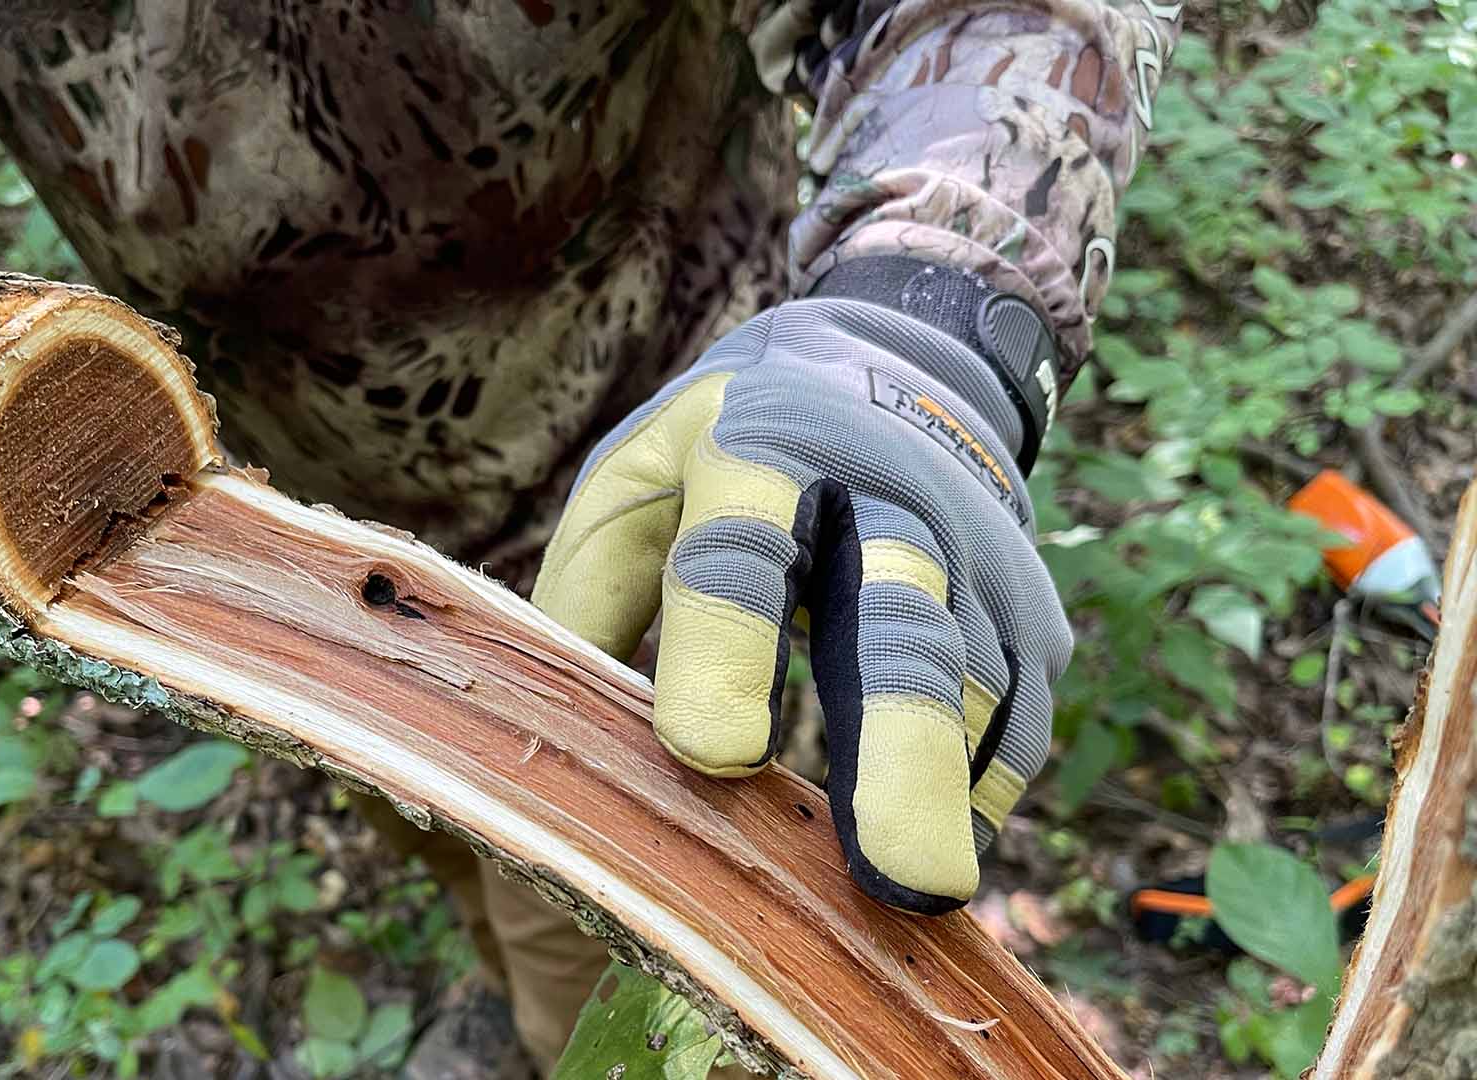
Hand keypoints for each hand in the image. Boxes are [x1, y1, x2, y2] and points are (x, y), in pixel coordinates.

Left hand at [533, 258, 1071, 914]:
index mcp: (762, 446)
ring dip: (944, 802)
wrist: (900, 377)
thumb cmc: (732, 455)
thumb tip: (560, 739)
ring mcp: (979, 562)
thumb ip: (594, 596)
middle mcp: (890, 496)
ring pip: (977, 693)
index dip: (725, 651)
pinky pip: (1013, 733)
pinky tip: (922, 860)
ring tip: (904, 904)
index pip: (741, 552)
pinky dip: (971, 804)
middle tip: (898, 874)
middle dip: (900, 751)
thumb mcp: (638, 482)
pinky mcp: (1035, 624)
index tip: (708, 755)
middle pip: (901, 627)